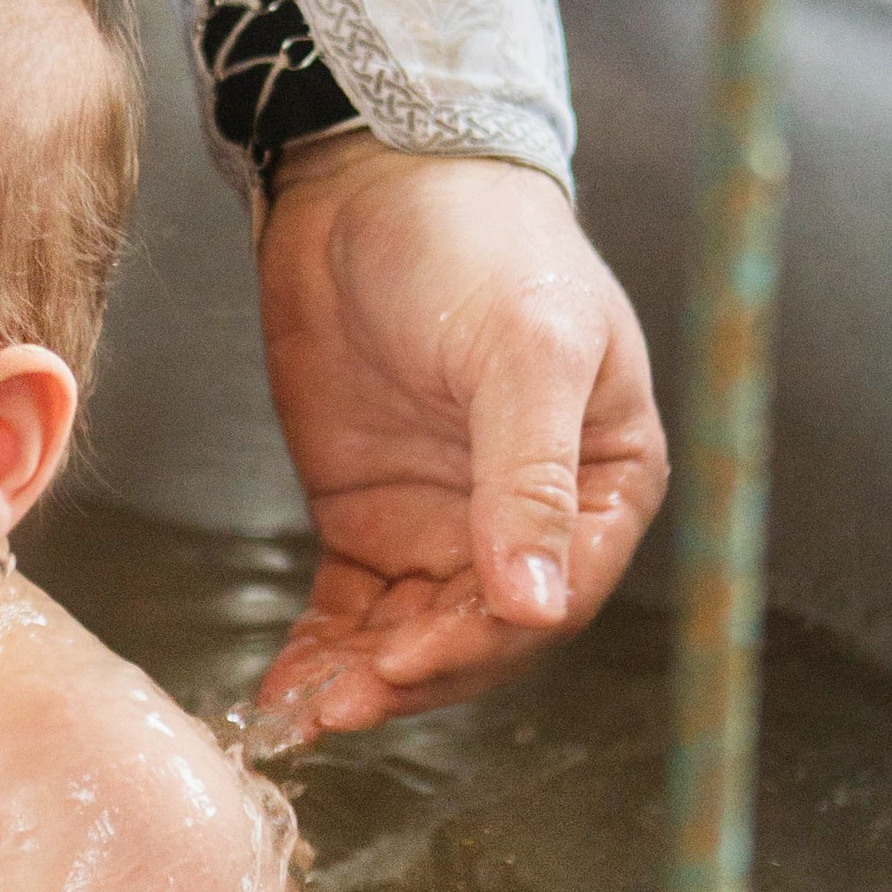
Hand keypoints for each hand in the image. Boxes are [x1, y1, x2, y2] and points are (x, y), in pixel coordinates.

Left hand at [254, 133, 666, 739]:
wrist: (368, 179)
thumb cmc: (477, 242)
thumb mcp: (520, 352)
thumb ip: (528, 480)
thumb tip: (535, 607)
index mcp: (606, 481)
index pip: (557, 591)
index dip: (486, 639)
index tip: (411, 661)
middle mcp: (534, 519)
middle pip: (484, 634)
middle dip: (416, 674)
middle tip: (342, 704)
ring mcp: (449, 523)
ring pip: (416, 636)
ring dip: (365, 680)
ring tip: (304, 712)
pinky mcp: (372, 518)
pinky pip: (355, 611)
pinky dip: (324, 653)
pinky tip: (285, 690)